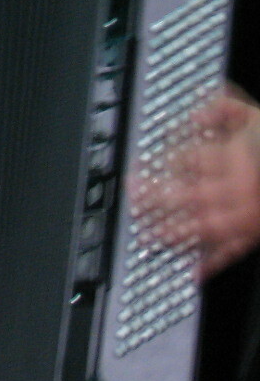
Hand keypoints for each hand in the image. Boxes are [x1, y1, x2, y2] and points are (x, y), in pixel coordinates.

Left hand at [134, 86, 259, 277]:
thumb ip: (228, 108)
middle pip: (193, 196)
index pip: (194, 160)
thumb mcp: (258, 118)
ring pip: (210, 227)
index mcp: (240, 159)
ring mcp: (252, 216)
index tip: (142, 164)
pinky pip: (235, 252)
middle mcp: (243, 190)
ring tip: (149, 235)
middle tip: (133, 198)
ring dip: (177, 233)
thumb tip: (198, 109)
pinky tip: (194, 272)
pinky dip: (215, 263)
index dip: (165, 162)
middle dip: (159, 198)